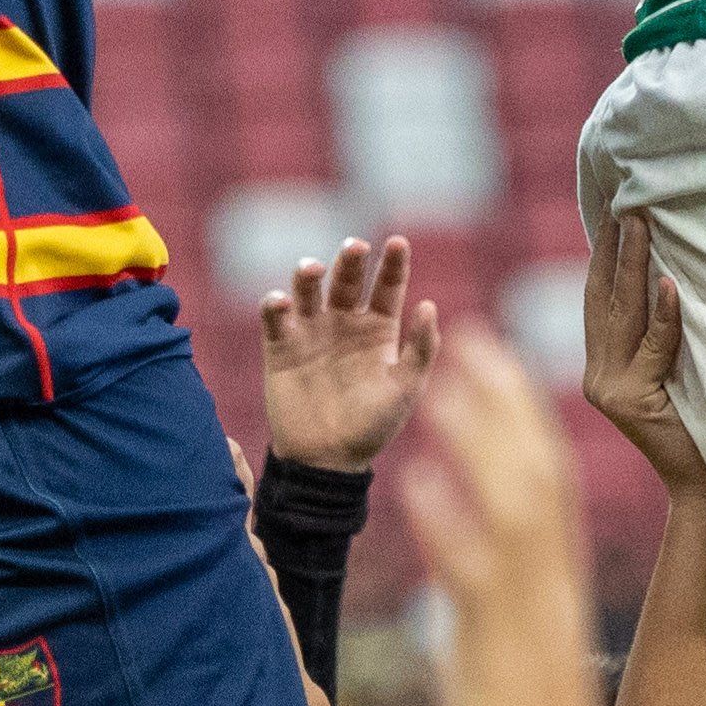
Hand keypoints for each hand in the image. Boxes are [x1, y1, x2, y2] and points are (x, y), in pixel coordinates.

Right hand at [260, 236, 439, 473]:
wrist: (327, 463)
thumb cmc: (373, 427)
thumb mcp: (405, 389)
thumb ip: (422, 349)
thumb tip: (429, 304)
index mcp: (379, 329)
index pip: (388, 286)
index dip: (393, 263)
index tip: (399, 242)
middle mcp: (345, 323)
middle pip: (347, 279)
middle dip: (350, 259)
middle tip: (355, 246)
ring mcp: (312, 332)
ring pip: (308, 290)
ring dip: (307, 273)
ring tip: (313, 269)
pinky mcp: (280, 348)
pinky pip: (275, 318)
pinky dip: (275, 304)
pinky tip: (281, 302)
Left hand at [404, 328, 638, 705]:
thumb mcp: (520, 643)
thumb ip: (499, 587)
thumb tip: (468, 540)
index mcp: (554, 580)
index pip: (545, 477)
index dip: (520, 414)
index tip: (493, 359)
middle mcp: (547, 584)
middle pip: (534, 472)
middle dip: (503, 401)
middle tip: (471, 334)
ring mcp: (526, 614)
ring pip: (510, 506)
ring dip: (478, 440)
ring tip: (441, 383)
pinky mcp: (497, 652)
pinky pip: (470, 578)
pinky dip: (447, 526)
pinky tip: (414, 483)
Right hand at [582, 206, 698, 495]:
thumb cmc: (704, 424)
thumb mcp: (678, 368)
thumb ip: (663, 333)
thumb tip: (670, 271)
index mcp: (604, 366)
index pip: (600, 299)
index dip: (604, 254)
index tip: (612, 210)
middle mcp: (598, 376)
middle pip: (604, 299)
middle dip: (614, 249)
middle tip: (625, 203)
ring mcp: (609, 390)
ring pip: (622, 315)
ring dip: (635, 265)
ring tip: (642, 223)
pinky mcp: (631, 403)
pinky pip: (653, 348)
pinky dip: (665, 316)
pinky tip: (670, 284)